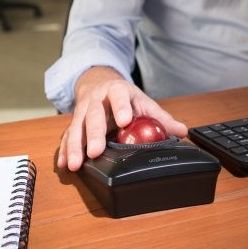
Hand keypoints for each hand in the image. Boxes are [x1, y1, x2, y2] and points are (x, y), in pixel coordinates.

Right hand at [57, 66, 187, 171]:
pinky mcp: (74, 123)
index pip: (119, 96)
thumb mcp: (143, 103)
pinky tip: (65, 164)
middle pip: (94, 115)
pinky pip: (67, 137)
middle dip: (94, 134)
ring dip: (75, 146)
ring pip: (76, 127)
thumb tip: (182, 131)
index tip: (125, 121)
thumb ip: (161, 118)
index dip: (121, 108)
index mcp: (116, 91)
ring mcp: (83, 112)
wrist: (100, 84)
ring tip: (75, 165)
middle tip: (96, 151)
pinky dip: (65, 150)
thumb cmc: (124, 98)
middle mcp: (96, 100)